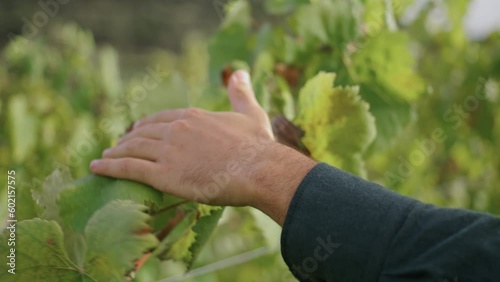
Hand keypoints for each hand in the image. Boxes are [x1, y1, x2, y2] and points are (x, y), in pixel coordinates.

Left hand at [90, 70, 316, 224]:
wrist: (258, 169)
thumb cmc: (257, 146)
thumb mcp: (251, 113)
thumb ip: (241, 92)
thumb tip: (240, 72)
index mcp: (193, 116)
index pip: (160, 119)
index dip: (145, 125)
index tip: (136, 130)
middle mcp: (176, 129)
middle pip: (142, 133)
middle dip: (128, 138)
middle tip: (119, 144)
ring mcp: (169, 151)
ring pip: (132, 149)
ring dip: (116, 151)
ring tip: (105, 156)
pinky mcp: (164, 174)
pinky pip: (129, 168)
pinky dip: (109, 167)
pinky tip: (96, 167)